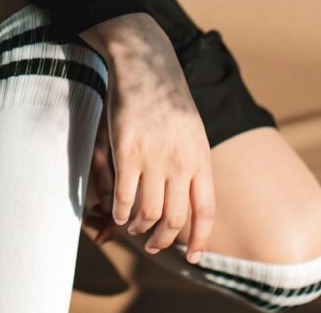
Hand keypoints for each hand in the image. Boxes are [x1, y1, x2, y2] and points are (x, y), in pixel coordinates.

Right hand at [80, 12, 214, 263]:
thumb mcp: (192, 129)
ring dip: (139, 228)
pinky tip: (116, 213)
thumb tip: (190, 196)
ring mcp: (153, 158)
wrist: (144, 62)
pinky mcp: (126, 151)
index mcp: (200, 157)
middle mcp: (180, 162)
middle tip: (152, 243)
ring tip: (132, 226)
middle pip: (174, 219)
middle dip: (163, 240)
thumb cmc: (166, 94)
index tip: (192, 257)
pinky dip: (120, 212)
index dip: (199, 240)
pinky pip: (124, 197)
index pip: (204, 212)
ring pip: (148, 214)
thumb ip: (192, 162)